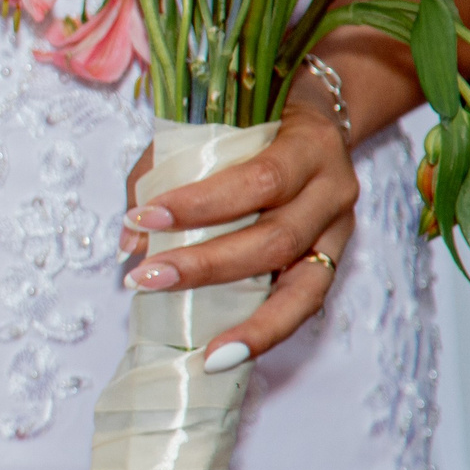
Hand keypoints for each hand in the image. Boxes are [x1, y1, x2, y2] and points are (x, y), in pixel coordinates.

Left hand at [118, 102, 357, 366]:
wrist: (320, 115)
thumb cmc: (256, 120)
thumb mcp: (214, 124)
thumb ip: (167, 171)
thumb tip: (130, 242)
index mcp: (310, 146)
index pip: (259, 179)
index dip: (200, 204)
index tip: (142, 218)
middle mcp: (334, 190)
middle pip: (276, 238)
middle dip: (207, 265)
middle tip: (145, 277)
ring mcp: (339, 230)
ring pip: (303, 286)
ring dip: (246, 320)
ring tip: (201, 350)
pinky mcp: (335, 260)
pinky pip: (305, 305)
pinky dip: (265, 333)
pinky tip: (224, 354)